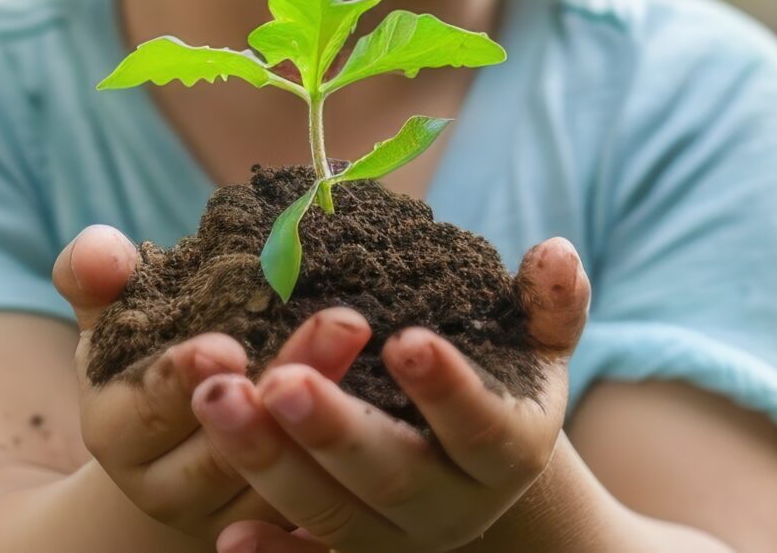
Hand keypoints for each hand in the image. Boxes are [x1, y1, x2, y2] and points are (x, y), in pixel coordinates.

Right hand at [52, 224, 372, 540]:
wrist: (178, 444)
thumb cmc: (149, 361)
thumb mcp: (115, 319)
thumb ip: (100, 278)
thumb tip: (100, 248)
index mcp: (118, 433)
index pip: (149, 409)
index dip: (184, 380)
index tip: (227, 345)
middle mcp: (169, 488)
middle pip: (229, 445)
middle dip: (287, 384)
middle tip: (342, 325)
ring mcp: (231, 516)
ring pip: (286, 478)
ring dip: (335, 415)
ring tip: (378, 348)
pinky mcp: (287, 528)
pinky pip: (326, 502)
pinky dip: (357, 455)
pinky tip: (404, 401)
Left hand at [190, 236, 592, 552]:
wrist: (475, 476)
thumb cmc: (498, 385)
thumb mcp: (534, 349)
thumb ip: (548, 306)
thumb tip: (555, 252)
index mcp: (507, 452)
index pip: (483, 427)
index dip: (448, 389)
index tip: (404, 341)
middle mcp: (453, 508)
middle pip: (395, 477)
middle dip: (334, 430)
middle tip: (280, 381)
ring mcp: (398, 540)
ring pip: (335, 515)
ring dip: (272, 465)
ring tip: (221, 401)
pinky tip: (228, 534)